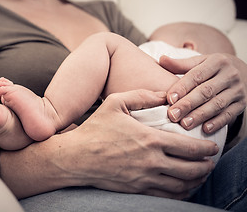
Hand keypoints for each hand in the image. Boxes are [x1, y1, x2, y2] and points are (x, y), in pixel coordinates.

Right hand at [59, 90, 217, 199]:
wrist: (76, 157)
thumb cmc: (95, 129)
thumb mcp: (115, 103)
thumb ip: (142, 95)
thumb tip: (164, 94)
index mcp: (150, 139)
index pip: (188, 147)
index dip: (206, 149)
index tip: (213, 147)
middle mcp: (151, 162)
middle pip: (191, 170)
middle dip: (206, 166)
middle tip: (211, 162)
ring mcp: (144, 178)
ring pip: (181, 186)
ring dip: (196, 181)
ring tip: (201, 175)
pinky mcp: (136, 190)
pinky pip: (166, 196)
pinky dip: (180, 193)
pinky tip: (182, 188)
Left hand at [160, 53, 246, 133]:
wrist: (242, 73)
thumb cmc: (212, 69)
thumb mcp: (199, 62)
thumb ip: (180, 64)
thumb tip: (161, 59)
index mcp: (216, 62)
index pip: (197, 76)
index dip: (182, 88)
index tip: (169, 99)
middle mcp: (229, 75)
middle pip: (206, 91)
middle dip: (188, 104)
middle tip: (173, 115)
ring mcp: (237, 90)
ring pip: (217, 104)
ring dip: (200, 115)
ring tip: (185, 124)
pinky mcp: (241, 104)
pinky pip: (229, 114)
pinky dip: (217, 122)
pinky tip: (205, 129)